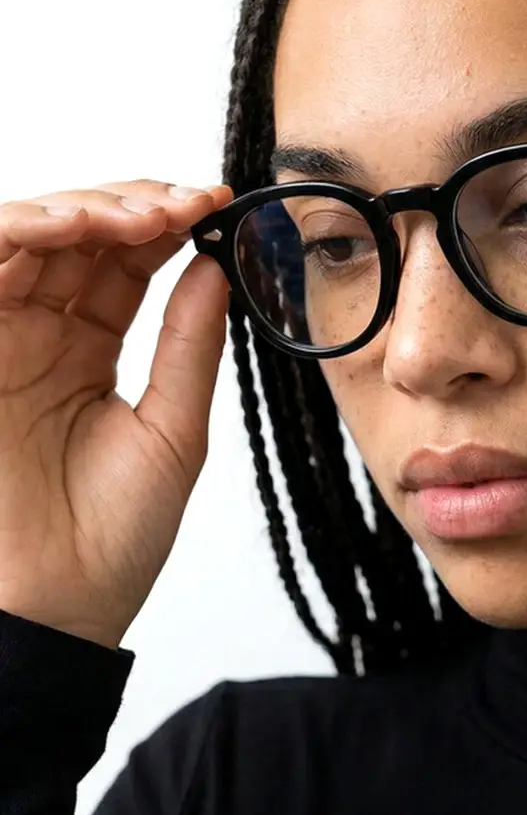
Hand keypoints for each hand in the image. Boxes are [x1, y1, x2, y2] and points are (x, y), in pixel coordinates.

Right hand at [0, 181, 232, 648]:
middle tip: (184, 204)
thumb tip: (218, 267)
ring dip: (84, 209)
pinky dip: (19, 229)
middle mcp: (39, 334)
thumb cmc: (113, 536)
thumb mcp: (173, 428)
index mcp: (89, 351)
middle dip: (134, 206)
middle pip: (80, 236)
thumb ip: (189, 344)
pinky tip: (73, 226)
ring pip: (28, 236)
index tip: (217, 205)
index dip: (168, 226)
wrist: (52, 609)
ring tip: (141, 216)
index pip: (125, 263)